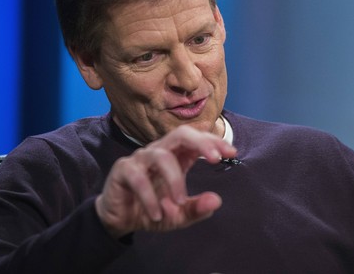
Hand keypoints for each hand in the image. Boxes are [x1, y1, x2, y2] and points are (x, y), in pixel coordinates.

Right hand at [95, 125, 235, 238]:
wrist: (121, 219)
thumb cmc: (154, 208)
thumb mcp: (179, 214)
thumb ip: (197, 208)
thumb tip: (217, 201)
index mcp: (177, 156)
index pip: (197, 139)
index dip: (214, 142)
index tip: (232, 152)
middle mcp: (160, 151)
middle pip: (181, 134)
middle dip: (201, 143)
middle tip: (215, 159)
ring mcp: (141, 158)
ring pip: (161, 156)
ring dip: (175, 180)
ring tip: (180, 201)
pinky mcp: (123, 170)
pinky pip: (138, 178)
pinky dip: (150, 197)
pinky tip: (157, 214)